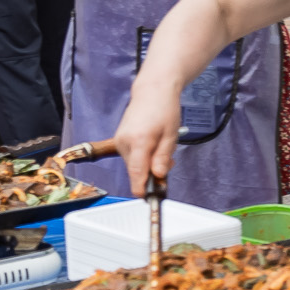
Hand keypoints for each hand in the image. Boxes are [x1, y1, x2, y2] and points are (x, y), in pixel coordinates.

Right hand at [115, 81, 181, 195]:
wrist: (151, 92)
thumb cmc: (164, 110)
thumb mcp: (171, 136)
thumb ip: (163, 157)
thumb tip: (158, 175)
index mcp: (138, 141)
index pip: (136, 171)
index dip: (140, 186)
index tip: (144, 197)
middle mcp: (124, 142)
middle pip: (137, 170)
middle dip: (152, 172)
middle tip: (169, 161)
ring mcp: (120, 141)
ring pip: (135, 164)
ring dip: (149, 163)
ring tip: (162, 147)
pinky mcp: (119, 140)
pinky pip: (132, 156)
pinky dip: (143, 156)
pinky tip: (152, 145)